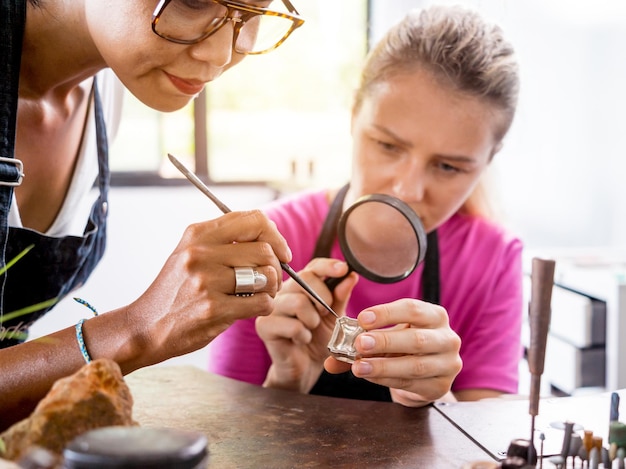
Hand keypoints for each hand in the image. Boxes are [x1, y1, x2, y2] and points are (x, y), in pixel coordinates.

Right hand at [124, 210, 291, 366]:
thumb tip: (272, 239)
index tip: (280, 252)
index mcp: (197, 234)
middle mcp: (201, 253)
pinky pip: (261, 302)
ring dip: (271, 288)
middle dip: (276, 267)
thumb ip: (225, 240)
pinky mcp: (213, 309)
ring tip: (259, 294)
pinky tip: (251, 308)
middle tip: (270, 280)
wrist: (146, 326)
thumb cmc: (176, 290)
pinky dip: (264, 306)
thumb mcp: (190, 253)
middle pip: (265, 251)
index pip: (254, 220)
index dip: (275, 236)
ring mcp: (206, 281)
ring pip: (266, 276)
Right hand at [256, 258, 358, 392]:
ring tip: (310, 330)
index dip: (328, 266)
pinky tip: (300, 340)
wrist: (306, 367)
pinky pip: (291, 325)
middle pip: (305, 280)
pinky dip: (302, 335)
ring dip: (312, 321)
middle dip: (323, 298)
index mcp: (301, 285)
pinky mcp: (264, 326)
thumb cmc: (319, 339)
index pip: (313, 267)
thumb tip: (351, 275)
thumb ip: (340, 296)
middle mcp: (283, 291)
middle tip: (325, 314)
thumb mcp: (335, 317)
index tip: (344, 269)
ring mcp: (271, 307)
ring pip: (298, 303)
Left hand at [324, 299, 461, 405]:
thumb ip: (361, 341)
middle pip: (416, 339)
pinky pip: (411, 383)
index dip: (386, 313)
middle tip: (359, 344)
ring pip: (415, 365)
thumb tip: (331, 358)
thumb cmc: (404, 345)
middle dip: (385, 341)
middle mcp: (447, 338)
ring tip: (359, 367)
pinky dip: (387, 380)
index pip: (412, 309)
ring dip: (383, 366)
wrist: (426, 373)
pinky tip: (370, 376)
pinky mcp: (441, 387)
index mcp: (435, 315)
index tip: (362, 318)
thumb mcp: (387, 335)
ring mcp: (448, 364)